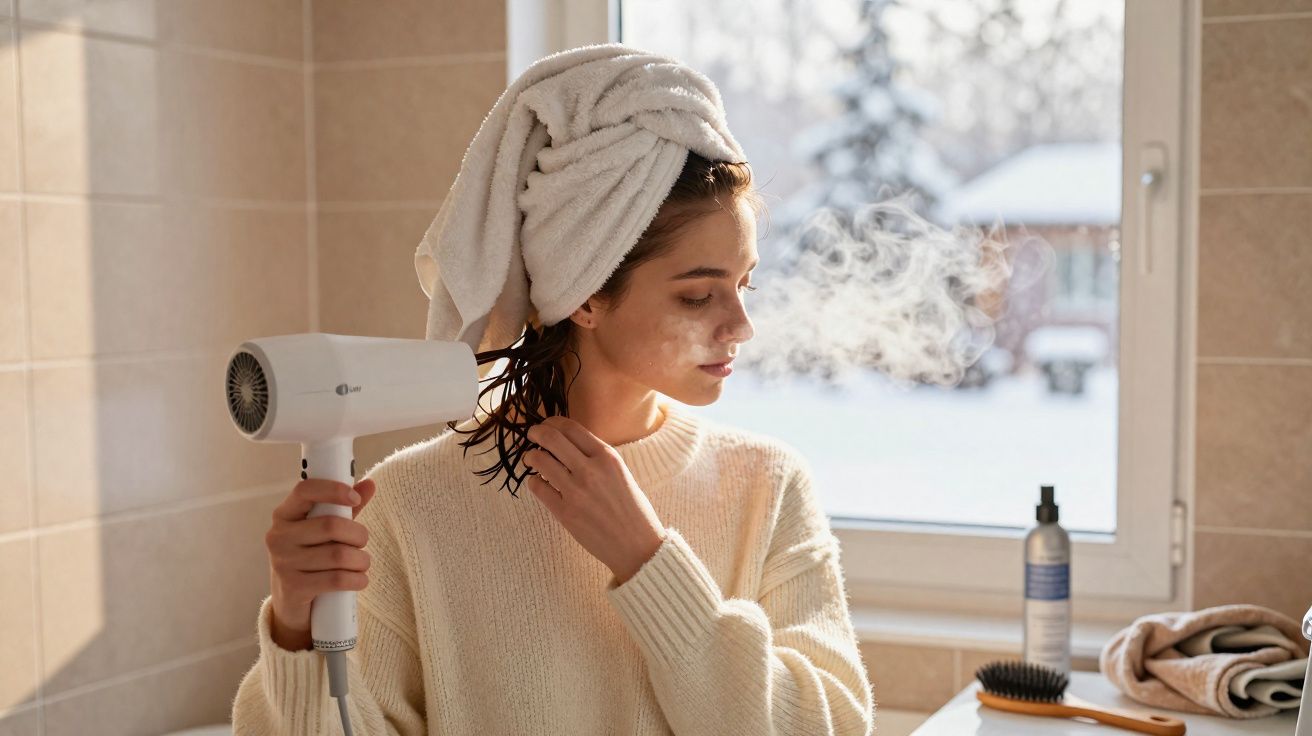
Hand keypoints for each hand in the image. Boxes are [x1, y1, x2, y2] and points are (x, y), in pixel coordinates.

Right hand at [265, 477, 376, 649]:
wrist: (290, 600)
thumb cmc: (311, 556)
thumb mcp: (324, 531)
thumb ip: (345, 508)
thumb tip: (369, 485)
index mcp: (284, 515)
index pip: (305, 490)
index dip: (333, 490)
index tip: (355, 498)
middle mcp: (279, 536)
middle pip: (331, 525)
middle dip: (358, 534)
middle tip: (363, 542)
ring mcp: (283, 563)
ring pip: (338, 555)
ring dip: (361, 560)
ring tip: (363, 563)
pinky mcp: (293, 588)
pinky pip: (336, 580)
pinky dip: (357, 579)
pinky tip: (360, 580)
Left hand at [521, 416, 666, 584]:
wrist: (637, 545)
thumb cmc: (632, 509)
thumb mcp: (620, 472)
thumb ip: (596, 457)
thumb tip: (566, 443)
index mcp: (607, 457)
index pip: (571, 427)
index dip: (552, 422)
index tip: (547, 426)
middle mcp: (590, 470)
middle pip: (551, 438)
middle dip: (536, 432)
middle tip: (532, 435)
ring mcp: (576, 491)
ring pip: (539, 460)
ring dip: (531, 457)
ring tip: (532, 460)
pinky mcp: (565, 512)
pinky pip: (537, 487)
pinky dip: (534, 481)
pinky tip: (539, 483)